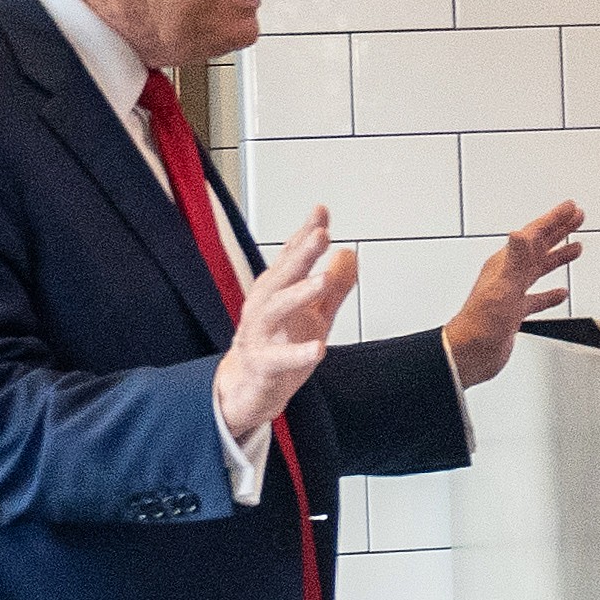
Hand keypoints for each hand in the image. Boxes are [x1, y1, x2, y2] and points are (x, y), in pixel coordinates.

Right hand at [213, 212, 358, 447]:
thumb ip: (333, 287)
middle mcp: (264, 306)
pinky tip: (318, 348)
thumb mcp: (314, 314)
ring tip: (322, 281)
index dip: (305, 233)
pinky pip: (279, 358)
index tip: (320, 210)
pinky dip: (297, 353)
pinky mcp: (262, 364)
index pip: (291, 257)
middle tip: (321, 234)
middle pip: (283, 275)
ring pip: (276, 309)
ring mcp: (260, 334)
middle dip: (301, 253)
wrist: (248, 389)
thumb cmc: (279, 345)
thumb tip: (350, 254)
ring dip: (299, 293)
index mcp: (277, 291)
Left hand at [443, 201, 589, 385]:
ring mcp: (512, 293)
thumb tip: (520, 234)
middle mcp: (509, 275)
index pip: (533, 235)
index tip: (570, 208)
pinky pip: (537, 298)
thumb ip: (515, 261)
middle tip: (576, 217)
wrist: (469, 354)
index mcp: (506, 265)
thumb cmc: (479, 323)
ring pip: (539, 269)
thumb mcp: (502, 288)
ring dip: (557, 257)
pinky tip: (559, 293)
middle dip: (558, 231)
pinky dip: (550, 294)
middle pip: (538, 247)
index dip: (553, 220)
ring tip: (574, 248)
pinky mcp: (515, 312)